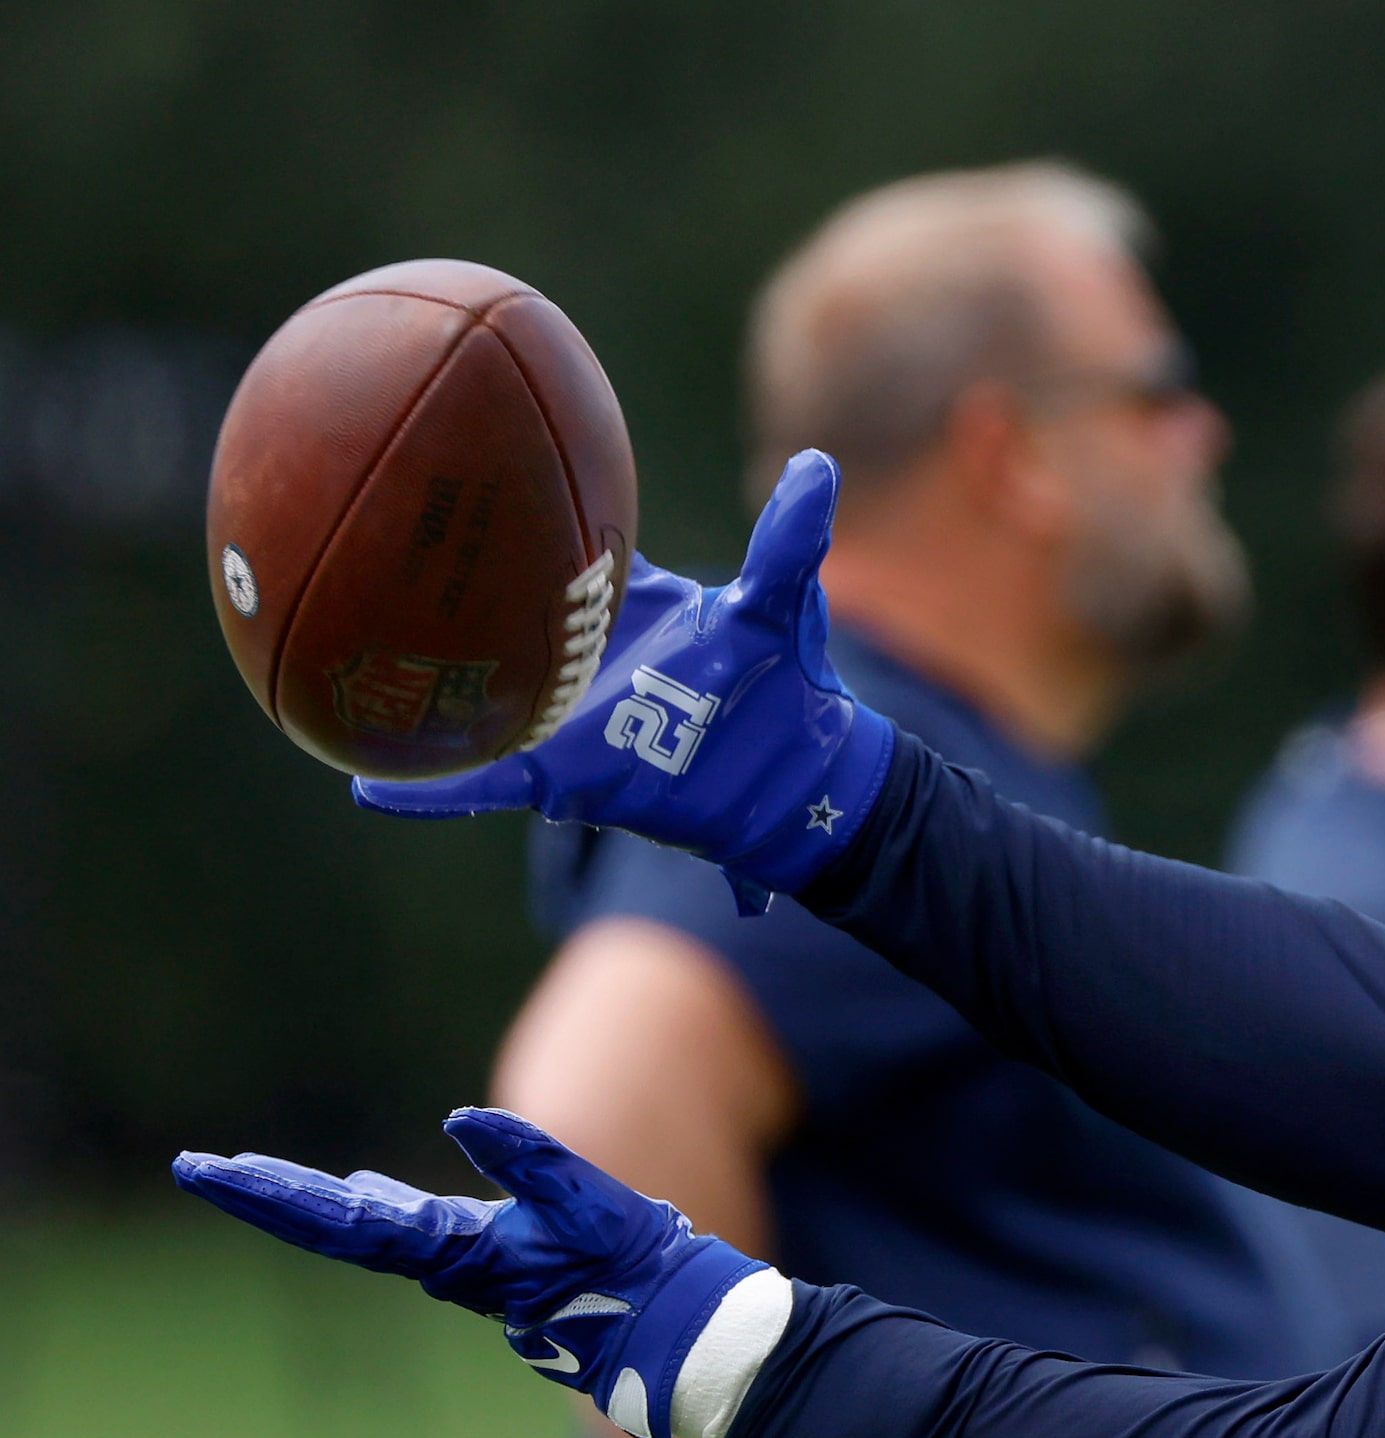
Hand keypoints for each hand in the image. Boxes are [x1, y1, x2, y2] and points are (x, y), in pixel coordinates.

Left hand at [171, 1108, 768, 1437]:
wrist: (677, 1331)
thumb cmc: (637, 1272)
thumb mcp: (591, 1202)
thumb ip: (529, 1157)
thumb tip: (458, 1115)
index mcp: (455, 1252)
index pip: (341, 1221)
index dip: (270, 1196)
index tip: (206, 1171)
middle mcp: (445, 1267)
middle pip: (334, 1227)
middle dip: (264, 1195)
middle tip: (194, 1166)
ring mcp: (465, 1270)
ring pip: (367, 1231)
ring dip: (308, 1200)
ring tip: (252, 1173)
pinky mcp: (492, 1266)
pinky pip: (411, 1234)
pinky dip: (372, 1208)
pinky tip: (361, 1191)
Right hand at [355, 450, 897, 901]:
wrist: (803, 780)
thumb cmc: (789, 686)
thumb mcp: (784, 604)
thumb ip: (787, 541)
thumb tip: (815, 467)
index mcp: (616, 604)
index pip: (551, 546)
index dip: (507, 507)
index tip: (450, 459)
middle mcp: (576, 657)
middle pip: (489, 615)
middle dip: (428, 591)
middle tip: (351, 544)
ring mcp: (563, 716)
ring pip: (471, 697)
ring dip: (411, 686)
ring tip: (325, 665)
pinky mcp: (567, 776)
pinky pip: (489, 781)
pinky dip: (432, 789)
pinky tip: (371, 787)